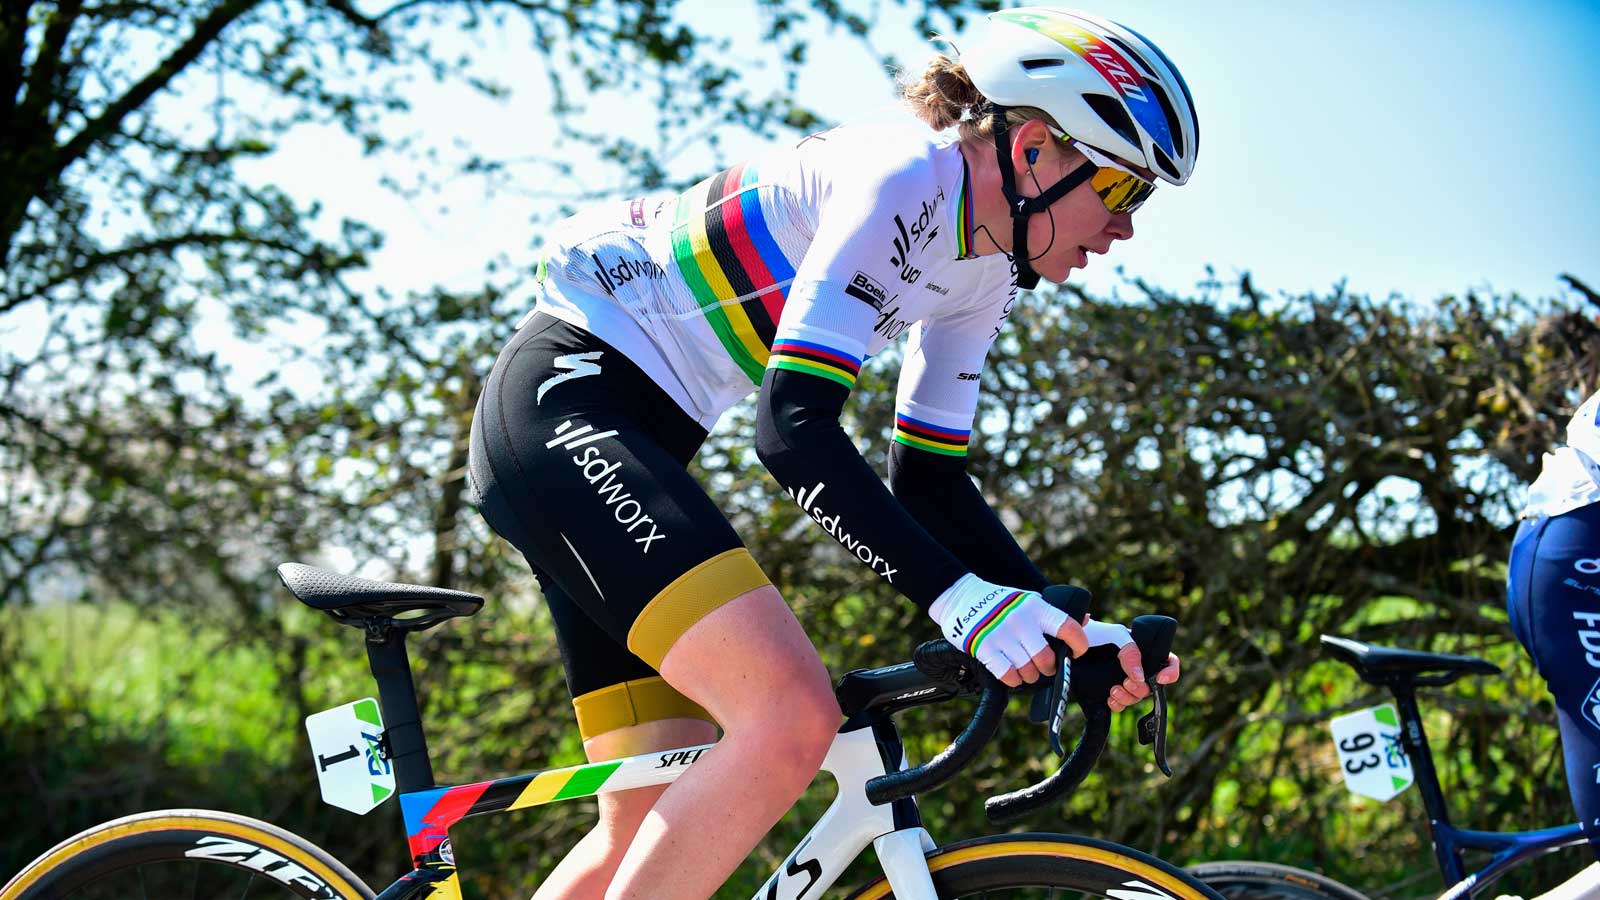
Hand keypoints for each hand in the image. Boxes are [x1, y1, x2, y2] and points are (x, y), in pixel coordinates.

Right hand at [928, 575, 1088, 687]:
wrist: (960, 597)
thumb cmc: (1000, 602)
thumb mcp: (1028, 599)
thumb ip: (1053, 613)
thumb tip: (1086, 620)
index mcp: (1036, 607)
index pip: (1068, 628)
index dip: (1079, 645)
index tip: (1076, 652)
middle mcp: (1021, 620)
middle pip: (1047, 659)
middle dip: (1049, 668)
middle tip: (1045, 666)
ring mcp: (1002, 635)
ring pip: (1029, 670)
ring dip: (1030, 675)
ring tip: (1026, 669)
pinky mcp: (984, 647)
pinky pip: (1008, 675)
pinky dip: (1014, 679)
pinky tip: (1012, 674)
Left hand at [1074, 619, 1179, 712]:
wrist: (1068, 643)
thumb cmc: (1094, 632)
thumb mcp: (1116, 635)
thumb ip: (1131, 651)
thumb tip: (1140, 677)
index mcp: (1143, 651)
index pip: (1168, 662)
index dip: (1170, 672)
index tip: (1161, 678)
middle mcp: (1135, 667)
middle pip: (1151, 685)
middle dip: (1141, 688)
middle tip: (1126, 682)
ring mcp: (1122, 680)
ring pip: (1136, 697)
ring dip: (1128, 697)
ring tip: (1113, 690)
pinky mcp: (1107, 691)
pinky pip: (1120, 705)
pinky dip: (1117, 705)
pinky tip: (1109, 699)